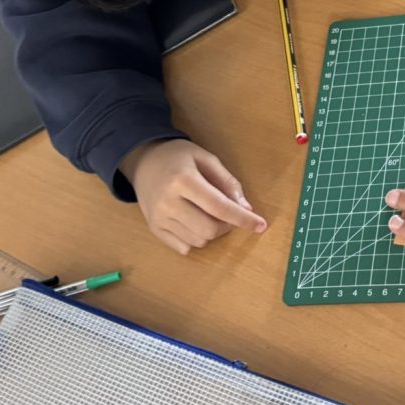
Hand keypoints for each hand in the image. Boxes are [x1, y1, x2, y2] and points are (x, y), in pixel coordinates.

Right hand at [121, 139, 266, 254]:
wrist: (143, 160)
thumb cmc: (178, 157)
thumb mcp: (206, 158)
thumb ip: (227, 182)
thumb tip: (245, 208)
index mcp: (183, 180)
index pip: (219, 207)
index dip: (242, 218)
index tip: (261, 225)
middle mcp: (168, 202)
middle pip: (209, 229)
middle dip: (228, 226)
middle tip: (230, 213)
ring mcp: (158, 218)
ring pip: (198, 241)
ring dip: (213, 232)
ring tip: (210, 213)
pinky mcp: (153, 229)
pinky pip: (183, 247)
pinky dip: (197, 239)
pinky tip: (195, 222)